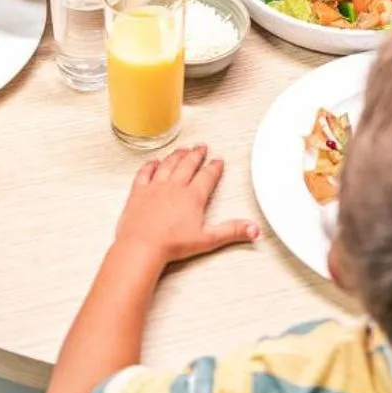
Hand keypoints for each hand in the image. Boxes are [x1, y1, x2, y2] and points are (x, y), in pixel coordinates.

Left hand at [114, 145, 258, 267]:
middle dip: (197, 154)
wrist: (142, 245)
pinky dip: (150, 165)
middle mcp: (174, 187)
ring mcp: (155, 187)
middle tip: (202, 147)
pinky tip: (154, 162)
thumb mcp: (207, 239)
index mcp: (193, 196)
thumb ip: (231, 231)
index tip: (218, 161)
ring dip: (177, 155)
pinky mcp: (138, 192)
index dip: (214, 167)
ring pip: (168, 164)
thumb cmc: (172, 245)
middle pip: (188, 164)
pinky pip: (145, 172)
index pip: (207, 176)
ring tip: (182, 150)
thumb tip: (253, 229)